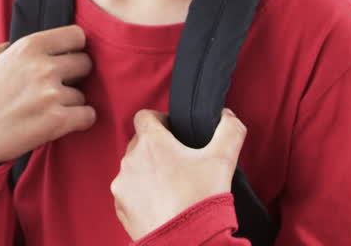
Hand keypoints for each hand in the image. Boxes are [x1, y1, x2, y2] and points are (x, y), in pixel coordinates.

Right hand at [0, 24, 95, 167]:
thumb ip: (12, 45)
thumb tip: (35, 45)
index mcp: (27, 46)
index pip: (76, 35)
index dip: (73, 48)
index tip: (66, 59)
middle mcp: (43, 67)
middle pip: (86, 63)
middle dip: (75, 75)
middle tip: (57, 87)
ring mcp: (51, 95)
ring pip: (83, 94)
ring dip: (71, 103)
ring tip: (46, 110)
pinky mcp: (57, 122)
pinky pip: (88, 115)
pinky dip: (80, 120)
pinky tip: (63, 122)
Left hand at [111, 108, 246, 240]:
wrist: (187, 242)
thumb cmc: (201, 200)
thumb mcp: (223, 160)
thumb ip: (229, 130)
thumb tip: (227, 116)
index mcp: (151, 142)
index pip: (145, 116)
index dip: (161, 120)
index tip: (175, 133)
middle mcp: (130, 160)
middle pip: (140, 142)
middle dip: (157, 148)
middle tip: (180, 162)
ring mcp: (122, 185)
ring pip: (133, 168)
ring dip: (148, 171)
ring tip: (172, 186)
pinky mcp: (120, 207)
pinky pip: (129, 192)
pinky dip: (142, 193)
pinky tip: (162, 203)